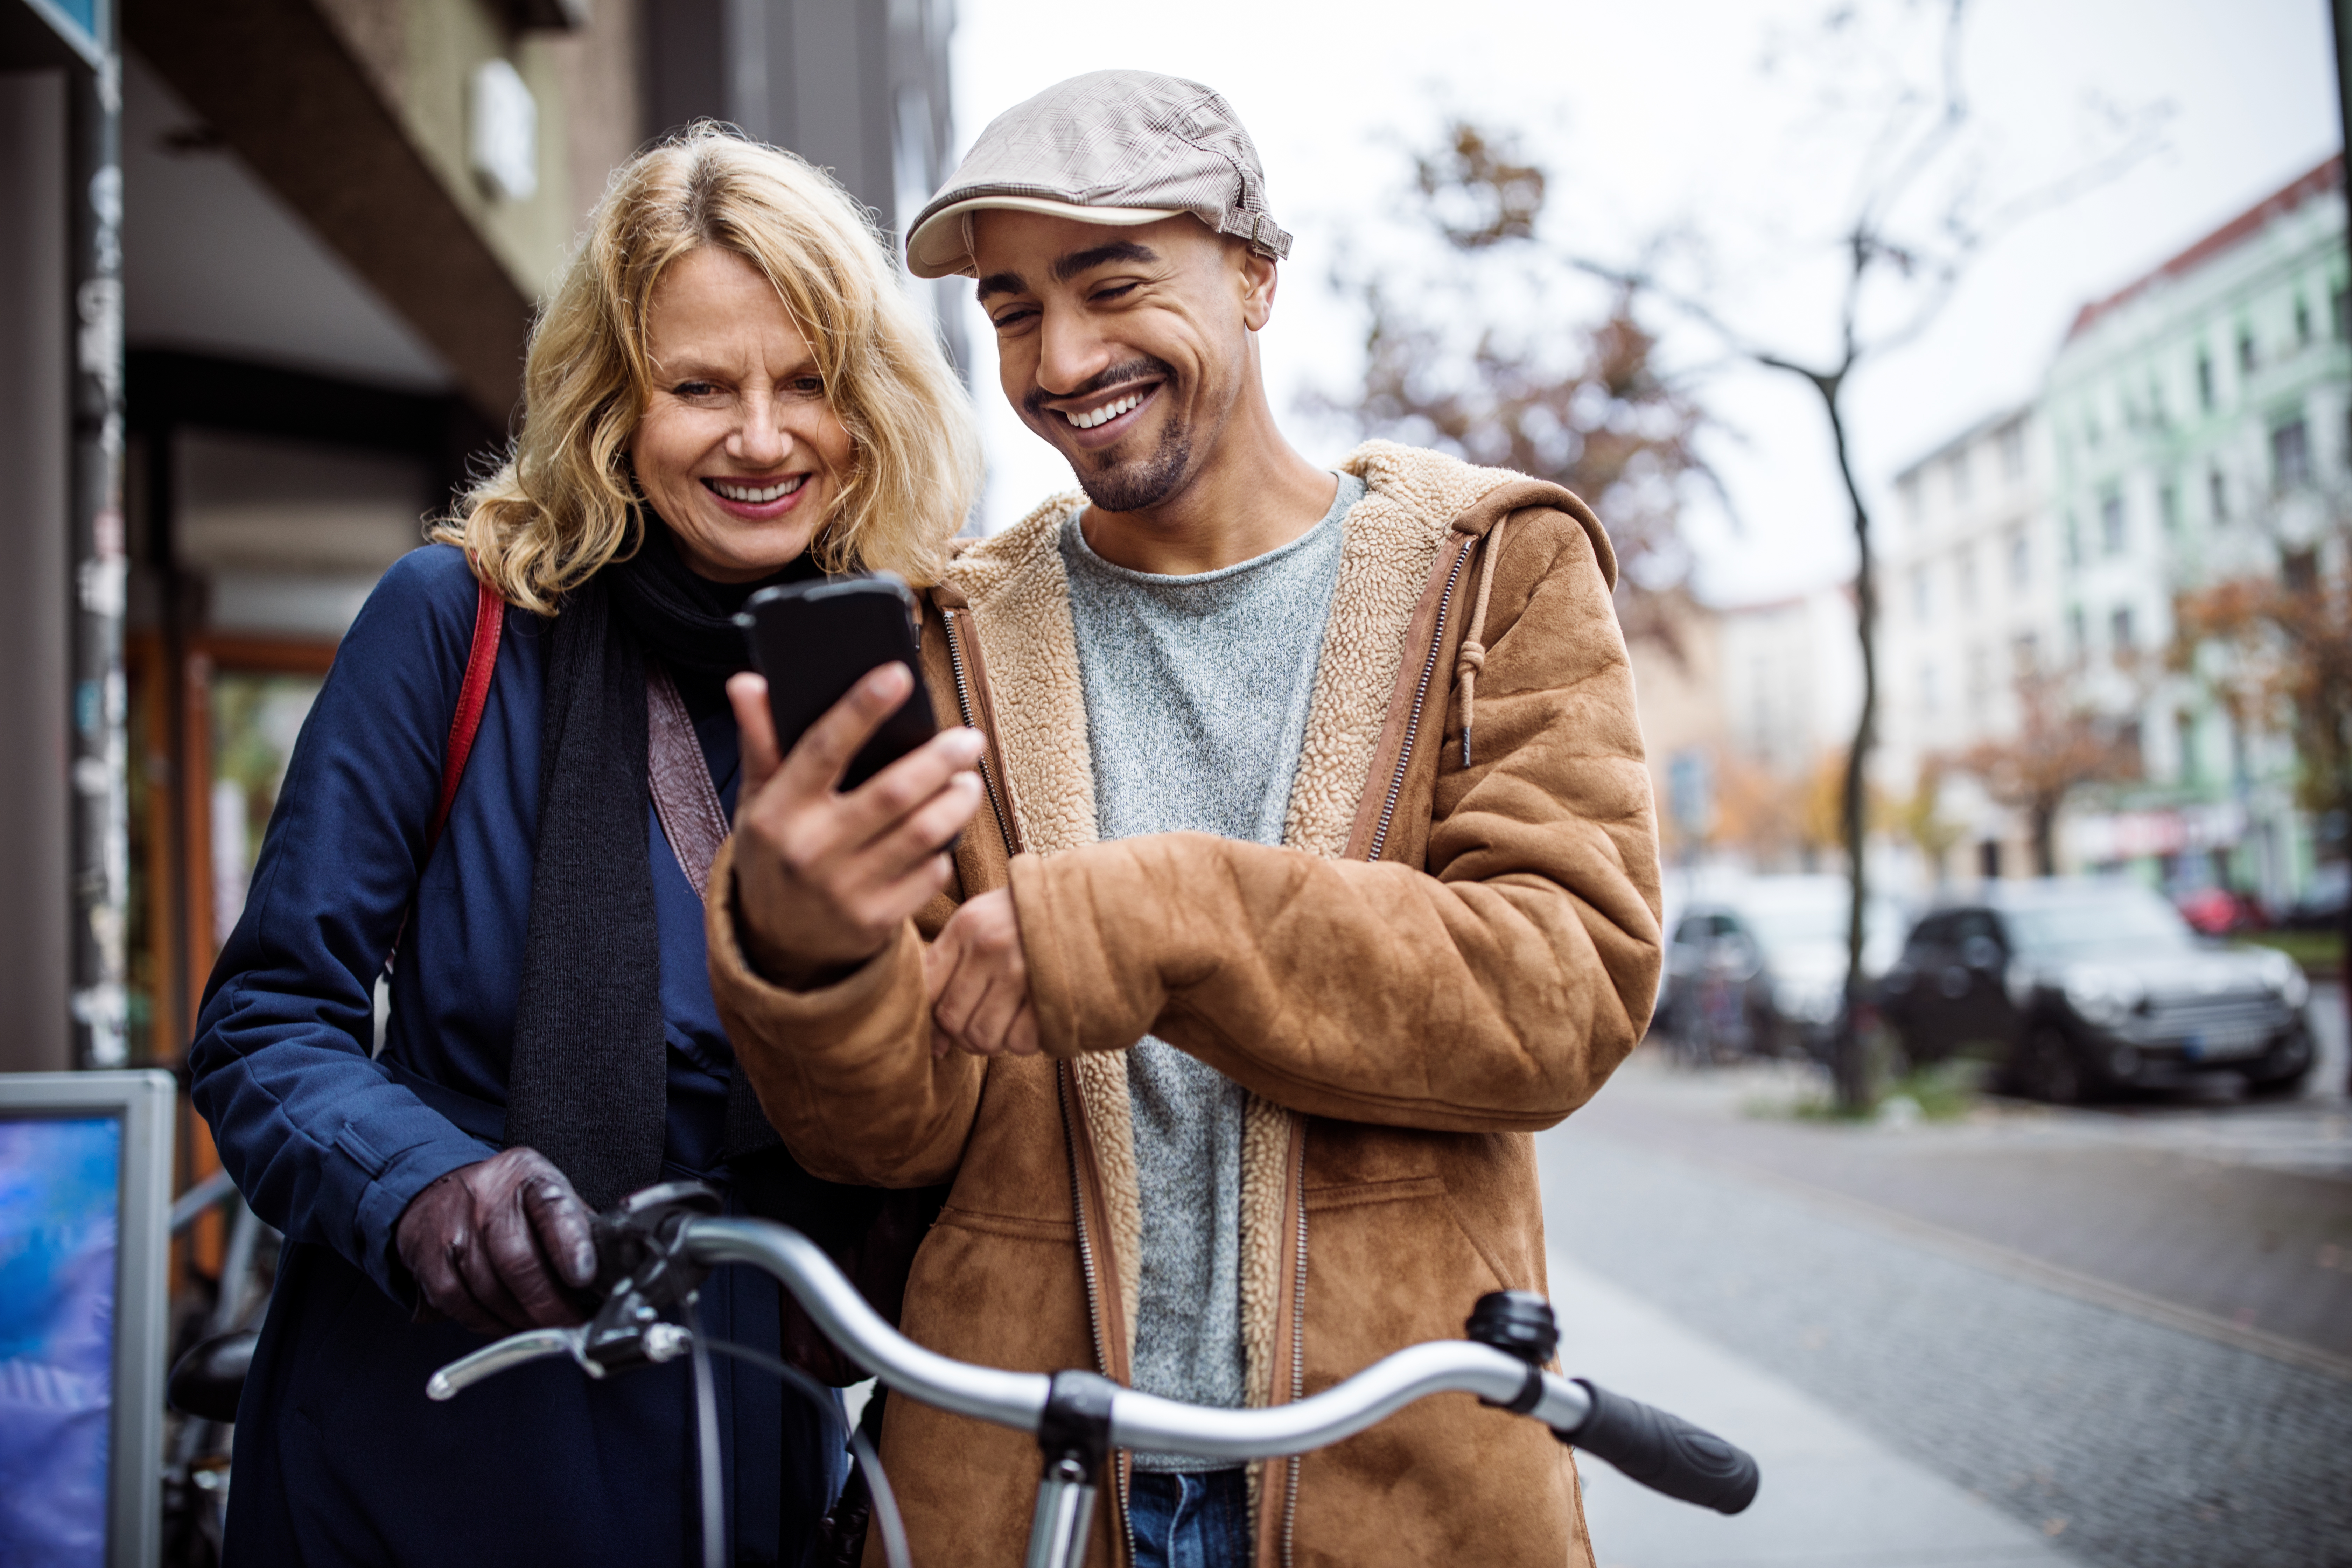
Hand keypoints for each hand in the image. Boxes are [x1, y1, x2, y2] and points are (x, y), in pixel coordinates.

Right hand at [394, 1147, 596, 1334]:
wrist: (436, 1191)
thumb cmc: (505, 1199)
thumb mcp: (545, 1192)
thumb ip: (577, 1224)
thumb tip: (615, 1266)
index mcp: (528, 1177)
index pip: (553, 1208)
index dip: (571, 1245)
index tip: (585, 1277)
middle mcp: (486, 1200)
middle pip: (518, 1260)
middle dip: (549, 1304)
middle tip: (571, 1325)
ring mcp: (452, 1230)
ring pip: (490, 1291)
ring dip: (522, 1320)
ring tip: (545, 1327)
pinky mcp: (429, 1261)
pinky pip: (462, 1306)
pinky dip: (489, 1324)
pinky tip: (508, 1324)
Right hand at [727, 665, 985, 984]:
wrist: (777, 947)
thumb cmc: (775, 854)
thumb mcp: (757, 802)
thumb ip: (760, 742)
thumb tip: (748, 682)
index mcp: (778, 812)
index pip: (824, 749)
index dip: (861, 708)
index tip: (897, 674)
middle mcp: (810, 850)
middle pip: (893, 792)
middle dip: (940, 759)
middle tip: (969, 738)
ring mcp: (845, 889)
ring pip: (922, 833)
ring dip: (956, 801)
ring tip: (968, 781)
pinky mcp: (876, 920)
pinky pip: (929, 875)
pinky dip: (944, 851)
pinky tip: (945, 833)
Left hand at [925, 888, 1038, 1058]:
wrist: (1093, 904)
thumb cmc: (1029, 919)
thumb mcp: (984, 923)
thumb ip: (951, 969)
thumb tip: (935, 1046)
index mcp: (968, 926)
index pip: (927, 988)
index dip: (930, 1019)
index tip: (943, 1030)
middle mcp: (991, 945)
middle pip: (953, 1020)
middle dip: (964, 1036)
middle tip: (984, 1027)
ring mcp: (1023, 970)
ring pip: (984, 1037)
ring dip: (995, 1041)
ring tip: (1009, 1023)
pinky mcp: (1054, 992)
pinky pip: (1021, 1042)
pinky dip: (1025, 1042)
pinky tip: (1033, 1022)